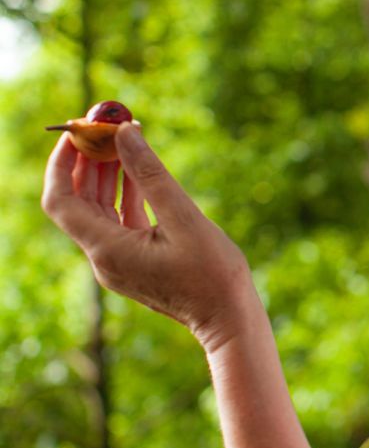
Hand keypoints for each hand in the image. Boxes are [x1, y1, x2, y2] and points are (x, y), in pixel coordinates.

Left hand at [42, 123, 256, 353]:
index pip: (60, 200)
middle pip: (77, 202)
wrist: (229, 320)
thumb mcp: (184, 217)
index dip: (61, 163)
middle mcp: (104, 257)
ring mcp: (118, 262)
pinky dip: (123, 194)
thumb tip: (125, 132)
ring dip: (105, 175)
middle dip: (86, 162)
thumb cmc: (213, 274)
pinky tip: (137, 172)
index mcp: (108, 249)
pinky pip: (118, 222)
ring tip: (121, 141)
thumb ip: (151, 173)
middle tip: (104, 127)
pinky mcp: (134, 263)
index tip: (79, 132)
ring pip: (97, 210)